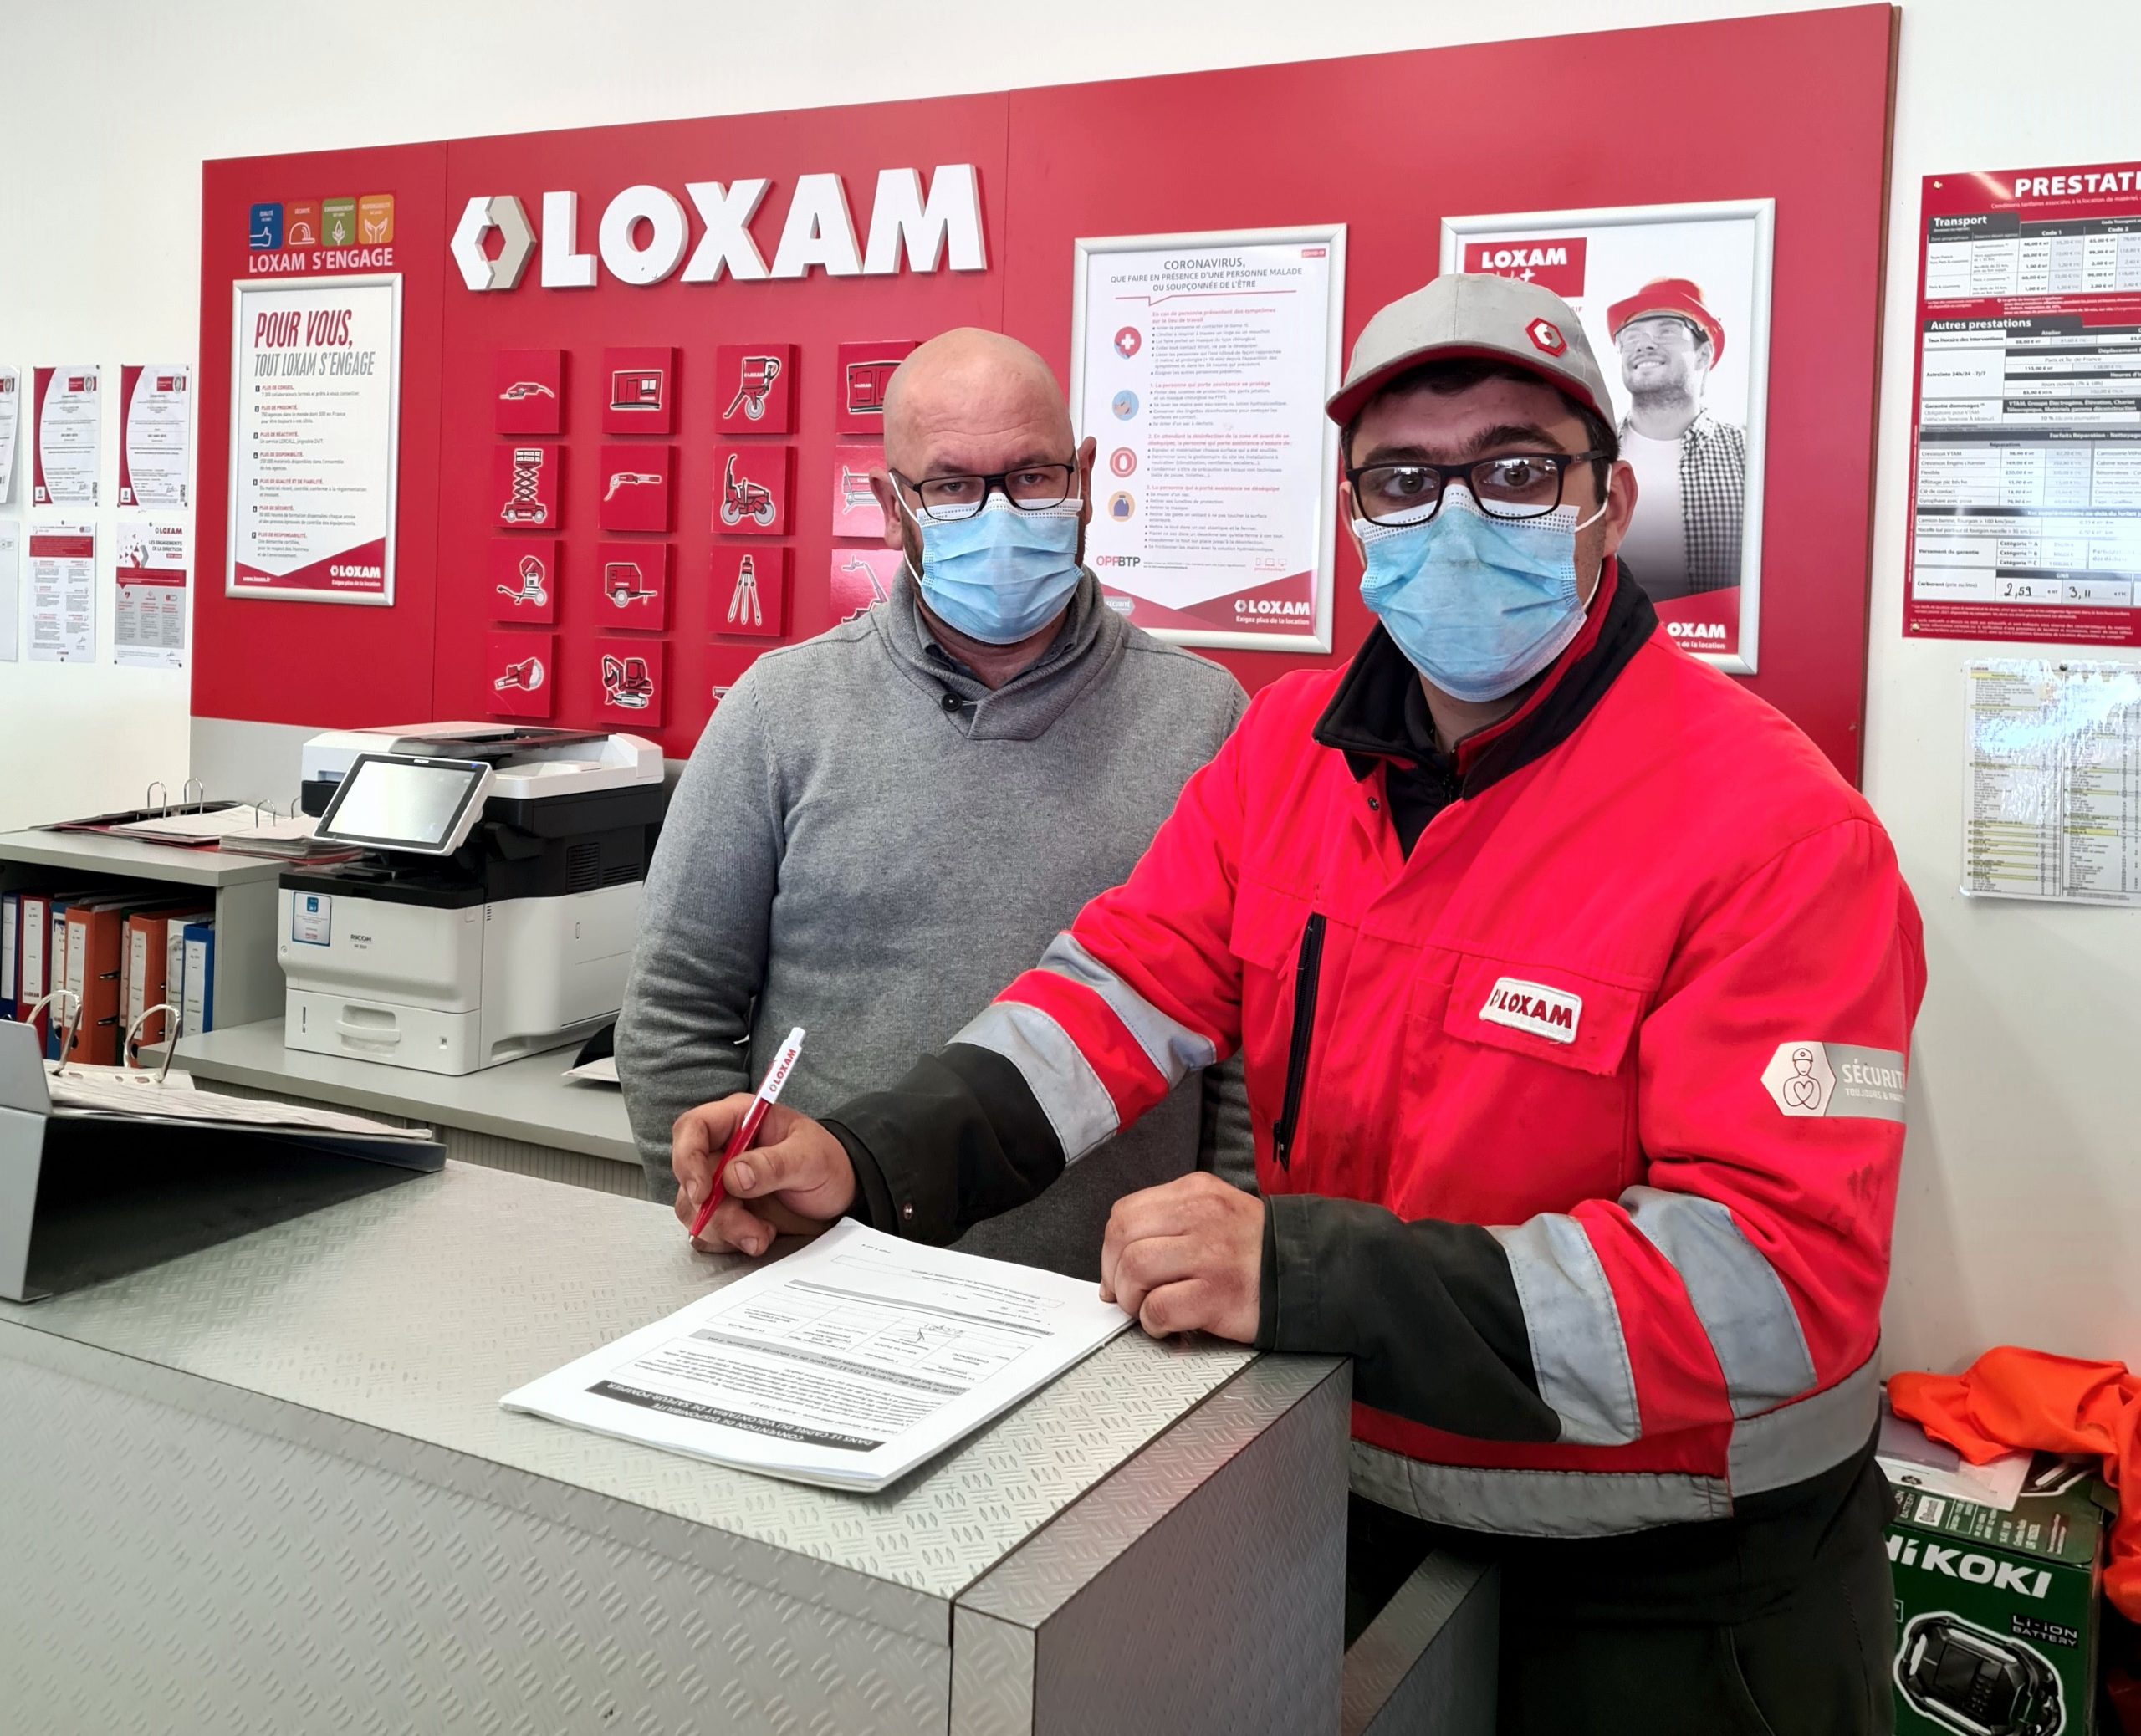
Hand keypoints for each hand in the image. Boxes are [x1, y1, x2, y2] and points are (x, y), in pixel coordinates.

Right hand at [671, 1097, 856, 1255]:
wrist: (842, 1195)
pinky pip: (707, 1231)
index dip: (688, 1158)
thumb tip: (734, 1175)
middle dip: (712, 1209)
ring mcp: (721, 1183)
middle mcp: (723, 1150)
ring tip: (762, 1234)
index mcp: (739, 1120)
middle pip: (689, 1177)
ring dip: (724, 1229)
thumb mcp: (810, 1158)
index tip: (702, 1192)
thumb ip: (774, 1164)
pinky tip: (760, 1235)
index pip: (693, 1128)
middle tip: (747, 1228)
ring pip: (693, 1209)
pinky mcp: (725, 1211)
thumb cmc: (829, 1163)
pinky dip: (729, 1240)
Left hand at [1099, 1171, 1263, 1342]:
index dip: (1111, 1247)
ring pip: (1135, 1269)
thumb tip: (1116, 1264)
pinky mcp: (1217, 1294)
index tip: (1117, 1270)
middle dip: (1115, 1272)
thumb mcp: (1215, 1211)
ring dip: (1132, 1298)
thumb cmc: (1256, 1249)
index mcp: (1195, 1192)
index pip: (1126, 1212)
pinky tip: (1167, 1324)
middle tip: (1128, 1294)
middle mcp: (1200, 1216)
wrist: (1311, 1273)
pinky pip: (1159, 1308)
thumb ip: (1169, 1224)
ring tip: (1148, 1308)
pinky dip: (1153, 1322)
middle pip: (1123, 1237)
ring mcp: (1209, 1255)